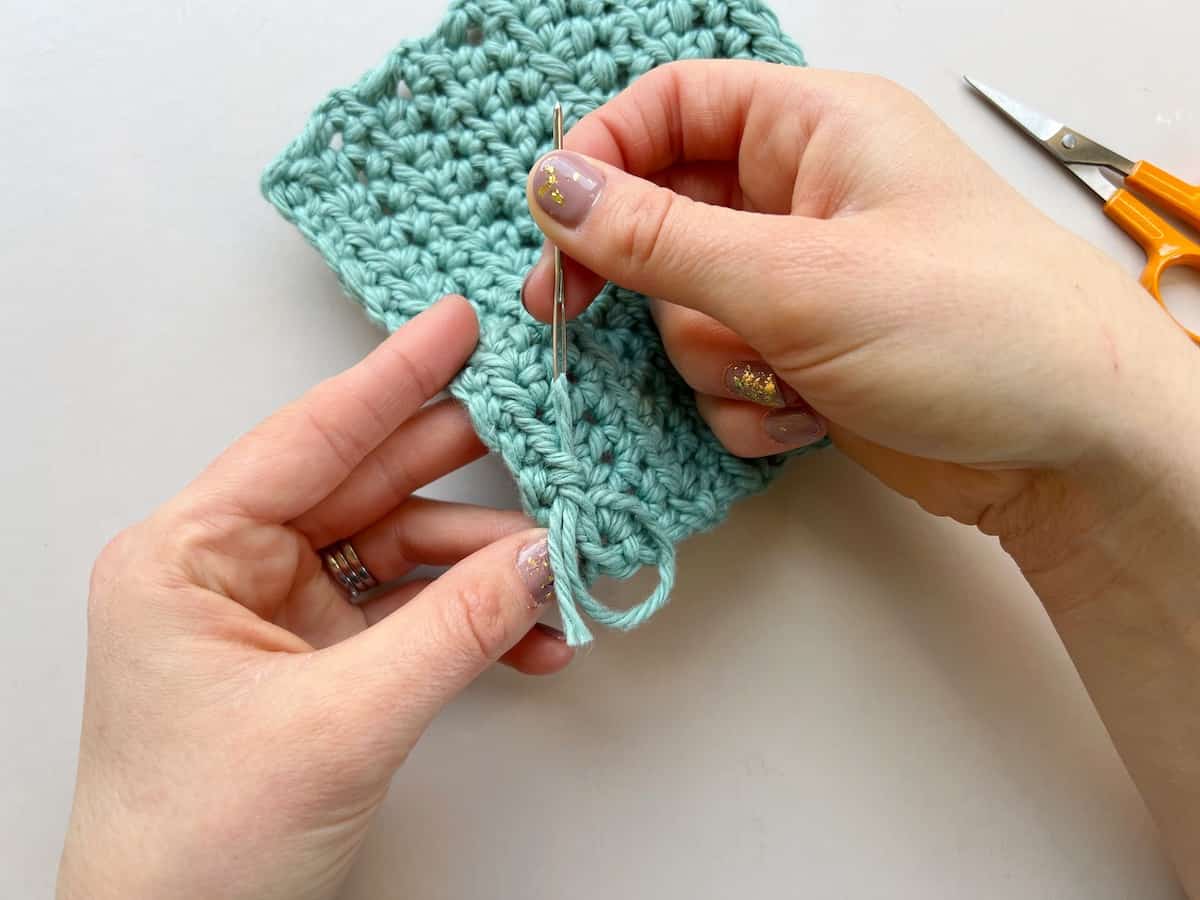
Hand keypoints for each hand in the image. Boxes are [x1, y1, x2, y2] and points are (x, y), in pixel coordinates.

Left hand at [57, 296, 570, 899]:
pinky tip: (530, 638)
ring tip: (557, 576)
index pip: (308, 439)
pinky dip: (470, 623)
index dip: (393, 379)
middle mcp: (229, 571)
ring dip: (484, 568)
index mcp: (187, 556)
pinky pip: (409, 614)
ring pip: (399, 553)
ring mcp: (278, 616)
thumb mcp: (339, 724)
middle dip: (458, 470)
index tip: (458, 324)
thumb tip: (544, 559)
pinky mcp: (320, 661)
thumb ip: (453, 632)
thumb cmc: (199, 848)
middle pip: (363, 487)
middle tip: (536, 429)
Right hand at [522, 61, 1199, 892]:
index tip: (551, 224)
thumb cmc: (978, 328)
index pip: (674, 108)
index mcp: (815, 131)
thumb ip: (661, 238)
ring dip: (713, 360)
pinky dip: (749, 406)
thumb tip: (558, 190)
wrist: (1073, 451)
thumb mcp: (799, 276)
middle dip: (641, 281)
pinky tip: (810, 415)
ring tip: (783, 375)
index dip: (602, 157)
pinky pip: (724, 376)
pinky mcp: (808, 359)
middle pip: (664, 219)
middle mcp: (805, 199)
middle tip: (575, 314)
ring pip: (686, 313)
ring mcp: (805, 285)